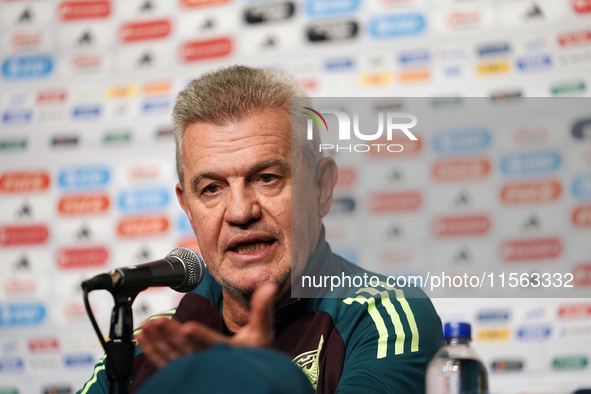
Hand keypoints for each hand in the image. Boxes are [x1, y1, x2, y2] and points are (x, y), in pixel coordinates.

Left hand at [135, 282, 276, 367]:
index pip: (214, 344)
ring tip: (148, 326)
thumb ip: (262, 309)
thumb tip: (269, 286)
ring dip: (159, 341)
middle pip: (188, 350)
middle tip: (158, 321)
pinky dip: (153, 351)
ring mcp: (196, 368)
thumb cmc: (256, 353)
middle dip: (172, 335)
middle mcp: (211, 364)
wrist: (246, 375)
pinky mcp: (184, 370)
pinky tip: (142, 337)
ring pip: (174, 356)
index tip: (188, 327)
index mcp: (230, 354)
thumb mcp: (263, 332)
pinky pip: (165, 362)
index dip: (201, 336)